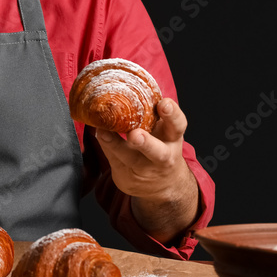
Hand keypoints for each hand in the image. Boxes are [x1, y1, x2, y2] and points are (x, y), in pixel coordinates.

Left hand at [94, 98, 198, 242]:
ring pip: (130, 159)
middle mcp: (163, 156)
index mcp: (172, 138)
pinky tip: (99, 135)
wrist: (162, 185)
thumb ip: (149, 114)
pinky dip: (105, 147)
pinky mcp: (128, 178)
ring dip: (115, 146)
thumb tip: (123, 91)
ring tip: (103, 134)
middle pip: (158, 152)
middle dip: (146, 143)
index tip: (164, 103)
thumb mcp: (162, 130)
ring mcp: (145, 170)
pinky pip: (113, 160)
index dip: (172, 114)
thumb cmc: (159, 146)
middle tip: (135, 135)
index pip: (177, 125)